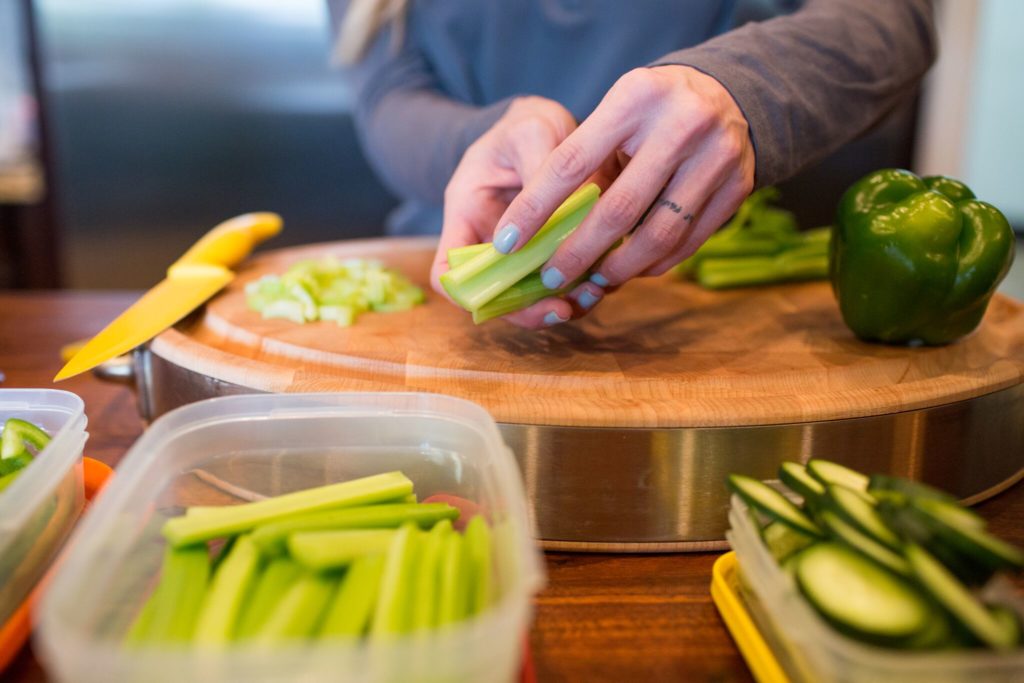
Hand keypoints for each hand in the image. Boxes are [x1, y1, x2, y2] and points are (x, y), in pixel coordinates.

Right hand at [433, 96, 619, 328]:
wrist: (545, 127)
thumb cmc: (527, 125)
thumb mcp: (531, 132)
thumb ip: (544, 167)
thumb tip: (567, 203)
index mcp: (468, 216)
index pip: (447, 273)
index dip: (469, 295)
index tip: (509, 299)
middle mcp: (492, 243)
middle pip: (497, 296)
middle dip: (531, 308)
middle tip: (567, 307)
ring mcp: (524, 253)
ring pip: (535, 296)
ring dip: (565, 302)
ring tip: (596, 292)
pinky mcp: (557, 252)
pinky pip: (566, 280)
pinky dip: (587, 284)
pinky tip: (610, 275)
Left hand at [490, 65, 755, 316]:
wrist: (729, 93)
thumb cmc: (650, 109)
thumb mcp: (614, 111)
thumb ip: (580, 156)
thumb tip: (539, 226)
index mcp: (635, 97)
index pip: (571, 164)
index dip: (535, 209)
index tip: (508, 242)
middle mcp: (681, 124)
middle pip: (617, 210)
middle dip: (577, 253)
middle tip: (550, 277)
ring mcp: (716, 157)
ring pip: (658, 236)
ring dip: (620, 268)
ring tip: (594, 280)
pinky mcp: (739, 187)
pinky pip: (689, 242)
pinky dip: (656, 263)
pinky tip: (633, 269)